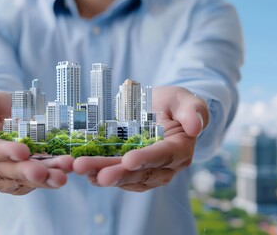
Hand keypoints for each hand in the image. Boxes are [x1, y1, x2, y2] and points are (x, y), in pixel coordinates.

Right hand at [0, 92, 73, 194]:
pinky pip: (35, 183)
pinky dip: (50, 179)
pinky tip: (63, 173)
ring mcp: (4, 177)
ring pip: (23, 181)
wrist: (15, 117)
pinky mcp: (21, 182)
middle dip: (25, 172)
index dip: (3, 152)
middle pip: (5, 172)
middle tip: (43, 172)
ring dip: (43, 180)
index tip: (23, 151)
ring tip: (61, 176)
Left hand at [73, 86, 208, 191]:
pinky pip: (114, 174)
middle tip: (96, 173)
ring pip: (124, 177)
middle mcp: (163, 167)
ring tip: (80, 168)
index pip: (163, 156)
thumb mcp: (184, 99)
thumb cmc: (174, 103)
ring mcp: (144, 171)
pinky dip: (96, 172)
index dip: (146, 159)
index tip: (128, 160)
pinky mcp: (129, 170)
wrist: (160, 109)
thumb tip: (196, 126)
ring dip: (101, 174)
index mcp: (179, 150)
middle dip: (117, 173)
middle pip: (140, 173)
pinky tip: (81, 170)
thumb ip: (192, 110)